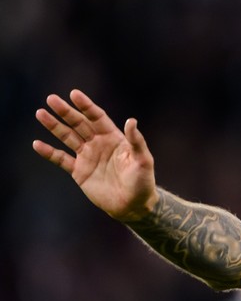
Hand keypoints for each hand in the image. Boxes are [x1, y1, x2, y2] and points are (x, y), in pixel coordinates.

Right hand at [33, 90, 157, 221]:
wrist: (133, 205)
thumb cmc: (142, 182)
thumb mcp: (143, 160)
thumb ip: (136, 141)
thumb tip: (131, 120)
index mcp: (114, 138)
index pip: (97, 117)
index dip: (86, 106)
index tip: (74, 94)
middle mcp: (99, 144)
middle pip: (79, 124)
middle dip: (66, 112)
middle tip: (51, 99)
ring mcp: (87, 157)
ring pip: (67, 137)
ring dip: (54, 126)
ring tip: (40, 113)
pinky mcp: (79, 171)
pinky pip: (61, 159)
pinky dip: (49, 152)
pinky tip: (36, 144)